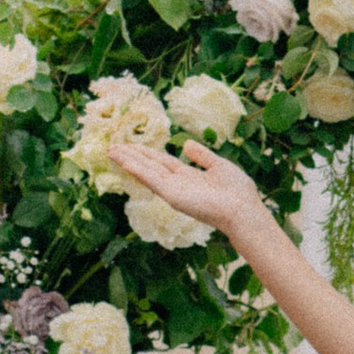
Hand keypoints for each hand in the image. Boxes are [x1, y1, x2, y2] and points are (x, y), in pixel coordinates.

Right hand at [106, 137, 271, 252]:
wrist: (242, 209)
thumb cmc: (236, 191)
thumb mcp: (219, 166)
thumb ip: (202, 156)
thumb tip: (187, 144)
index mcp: (188, 176)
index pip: (162, 161)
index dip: (146, 152)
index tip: (130, 144)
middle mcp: (177, 183)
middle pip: (149, 165)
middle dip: (131, 155)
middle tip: (112, 146)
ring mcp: (173, 190)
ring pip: (146, 172)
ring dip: (128, 161)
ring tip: (111, 151)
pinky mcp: (172, 196)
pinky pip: (153, 180)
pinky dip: (139, 171)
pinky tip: (125, 162)